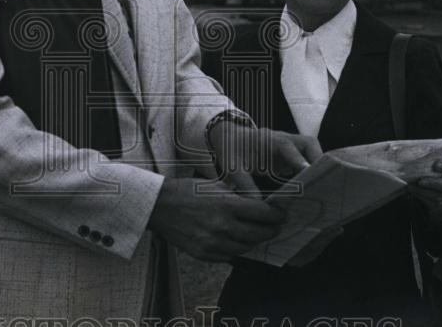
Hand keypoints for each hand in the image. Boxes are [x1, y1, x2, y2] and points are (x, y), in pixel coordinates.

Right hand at [147, 177, 288, 261]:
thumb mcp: (214, 185)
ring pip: (247, 247)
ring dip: (254, 240)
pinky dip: (236, 248)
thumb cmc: (187, 190)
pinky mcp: (205, 254)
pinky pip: (230, 255)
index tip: (282, 215)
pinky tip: (236, 239)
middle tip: (275, 227)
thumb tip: (259, 202)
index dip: (277, 215)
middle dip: (271, 230)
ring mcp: (214, 243)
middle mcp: (223, 226)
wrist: (159, 206)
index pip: (264, 214)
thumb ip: (237, 195)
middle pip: (260, 234)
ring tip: (256, 233)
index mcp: (228, 205)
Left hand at [208, 124, 322, 194]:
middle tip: (323, 183)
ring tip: (323, 189)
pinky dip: (314, 172)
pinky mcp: (293, 156)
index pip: (287, 145)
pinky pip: (309, 160)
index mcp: (269, 140)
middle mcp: (285, 140)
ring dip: (319, 167)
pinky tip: (315, 190)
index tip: (307, 172)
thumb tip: (257, 205)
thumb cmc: (232, 150)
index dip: (298, 158)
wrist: (232, 138)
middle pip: (309, 145)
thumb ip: (244, 184)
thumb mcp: (233, 167)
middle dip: (318, 161)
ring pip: (313, 152)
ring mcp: (291, 146)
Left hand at [411, 159, 441, 213]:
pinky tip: (413, 190)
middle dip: (435, 184)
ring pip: (440, 197)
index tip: (436, 165)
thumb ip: (441, 161)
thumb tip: (428, 158)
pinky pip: (433, 205)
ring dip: (424, 192)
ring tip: (411, 185)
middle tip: (421, 181)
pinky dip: (422, 197)